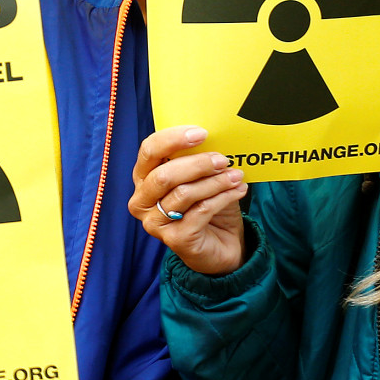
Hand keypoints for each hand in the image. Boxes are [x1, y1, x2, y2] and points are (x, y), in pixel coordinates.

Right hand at [129, 126, 247, 276]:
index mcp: (143, 179)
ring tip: (236, 176)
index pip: (149, 151)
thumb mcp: (199, 178)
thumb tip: (212, 139)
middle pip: (163, 176)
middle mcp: (142, 201)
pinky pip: (200, 211)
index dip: (173, 139)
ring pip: (184, 194)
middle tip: (223, 160)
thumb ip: (196, 161)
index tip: (201, 133)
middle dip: (196, 164)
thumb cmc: (207, 207)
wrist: (221, 245)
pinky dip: (223, 198)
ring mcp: (155, 223)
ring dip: (215, 182)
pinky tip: (238, 190)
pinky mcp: (175, 240)